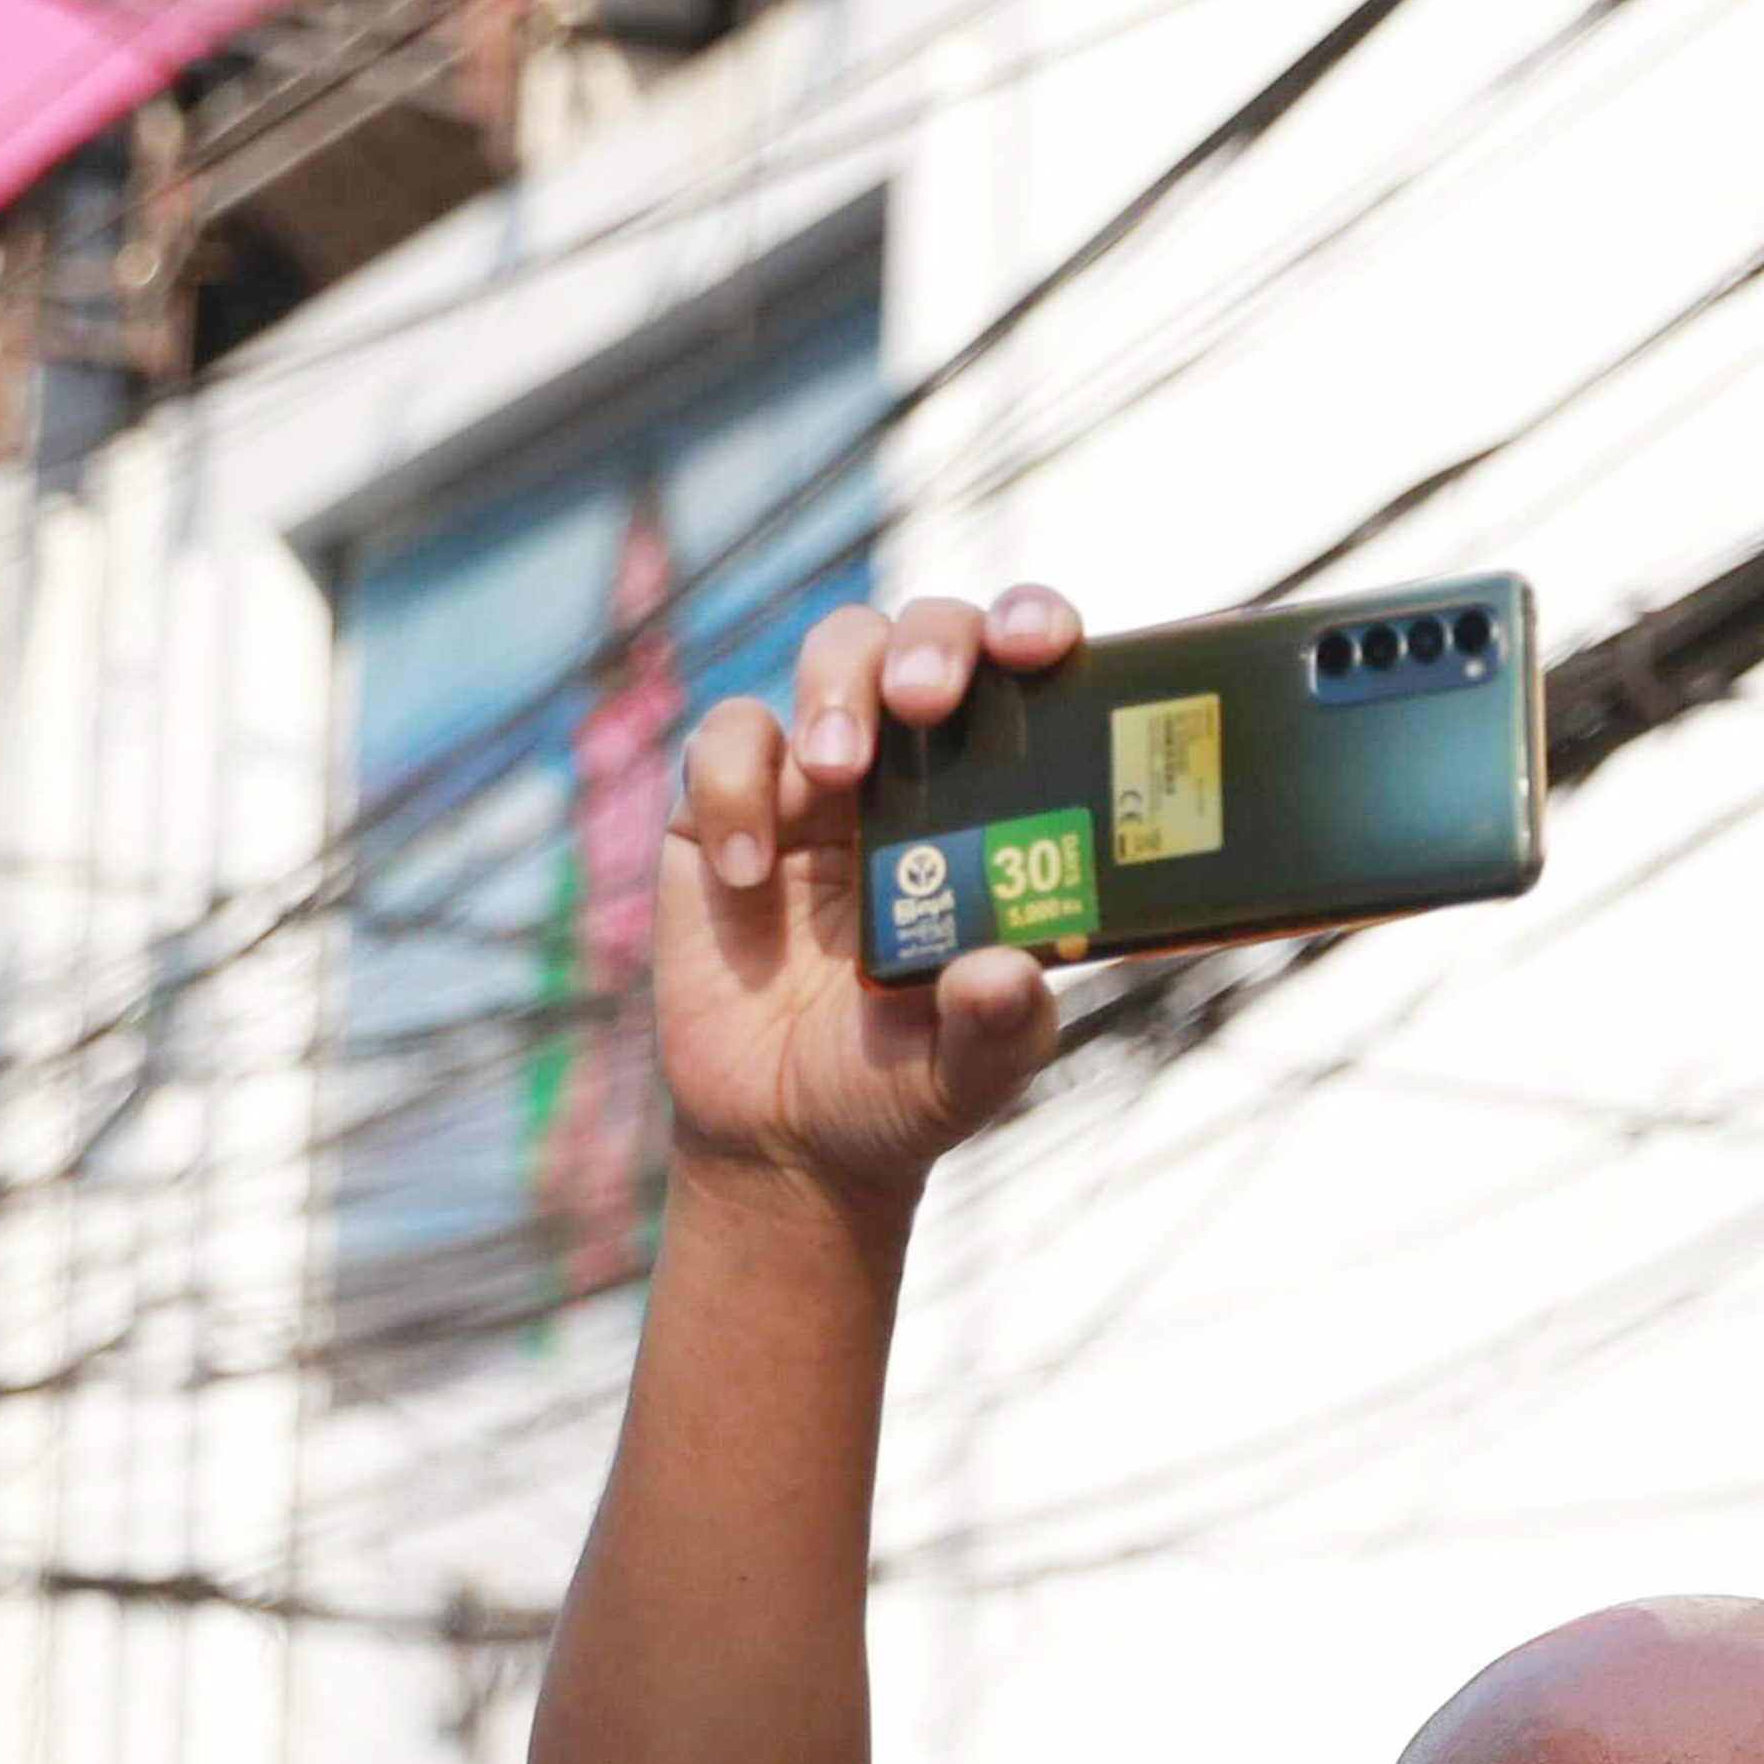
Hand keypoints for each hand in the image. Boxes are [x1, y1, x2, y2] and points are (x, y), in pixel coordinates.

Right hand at [657, 586, 1084, 1212]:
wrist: (784, 1137)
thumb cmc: (900, 1085)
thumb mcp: (969, 1074)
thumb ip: (1000, 1028)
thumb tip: (1007, 973)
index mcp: (997, 805)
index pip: (1028, 677)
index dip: (1035, 626)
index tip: (1042, 644)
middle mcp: (914, 770)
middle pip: (922, 634)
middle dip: (928, 642)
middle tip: (924, 699)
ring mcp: (816, 781)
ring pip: (832, 653)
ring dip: (835, 691)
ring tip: (834, 776)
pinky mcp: (722, 806)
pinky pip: (724, 738)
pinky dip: (732, 783)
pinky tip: (746, 874)